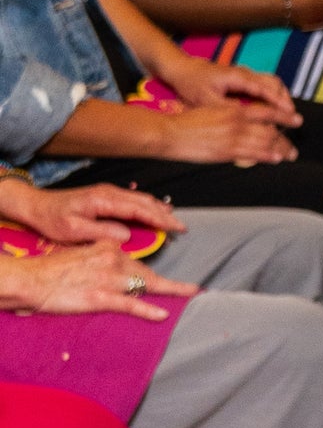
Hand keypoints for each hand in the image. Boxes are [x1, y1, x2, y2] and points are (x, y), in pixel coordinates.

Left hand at [0, 180, 183, 245]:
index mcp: (103, 200)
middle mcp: (109, 193)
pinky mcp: (105, 196)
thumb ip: (102, 232)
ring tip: (173, 221)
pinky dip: (147, 206)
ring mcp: (108, 192)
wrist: (37, 205)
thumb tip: (127, 235)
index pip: (139, 209)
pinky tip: (153, 211)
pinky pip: (132, 199)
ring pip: (140, 199)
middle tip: (181, 227)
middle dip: (165, 214)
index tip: (176, 227)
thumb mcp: (73, 231)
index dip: (160, 219)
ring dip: (158, 209)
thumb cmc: (52, 219)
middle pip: (144, 202)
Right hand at [1, 240, 197, 321]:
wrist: (31, 279)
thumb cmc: (51, 270)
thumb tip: (114, 269)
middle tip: (192, 289)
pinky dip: (149, 310)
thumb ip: (100, 259)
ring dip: (170, 292)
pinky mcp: (101, 298)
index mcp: (107, 248)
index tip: (168, 277)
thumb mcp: (81, 255)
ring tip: (189, 296)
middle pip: (148, 273)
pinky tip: (163, 314)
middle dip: (171, 283)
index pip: (137, 260)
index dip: (152, 271)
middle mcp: (113, 260)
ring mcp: (109, 279)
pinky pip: (131, 304)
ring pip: (146, 286)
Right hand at [154, 103, 297, 165]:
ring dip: (281, 149)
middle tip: (294, 145)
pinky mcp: (227, 151)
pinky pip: (253, 153)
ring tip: (290, 154)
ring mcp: (233, 137)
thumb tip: (244, 122)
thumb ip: (231, 116)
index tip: (296, 120)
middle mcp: (237, 121)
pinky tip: (276, 158)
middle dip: (285, 138)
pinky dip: (268, 155)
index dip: (284, 117)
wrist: (170, 132)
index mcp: (234, 109)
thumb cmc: (187, 122)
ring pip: (265, 142)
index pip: (267, 112)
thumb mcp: (213, 111)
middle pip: (270, 130)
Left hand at [169, 56, 300, 123]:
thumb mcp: (206, 100)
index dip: (279, 102)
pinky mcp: (241, 77)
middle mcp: (245, 73)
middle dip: (285, 98)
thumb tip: (246, 118)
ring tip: (285, 112)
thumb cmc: (192, 84)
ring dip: (280, 96)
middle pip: (274, 82)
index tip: (289, 113)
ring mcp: (244, 73)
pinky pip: (263, 83)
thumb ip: (227, 109)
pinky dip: (271, 94)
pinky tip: (270, 106)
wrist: (181, 68)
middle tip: (292, 116)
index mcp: (238, 77)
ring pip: (270, 82)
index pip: (266, 89)